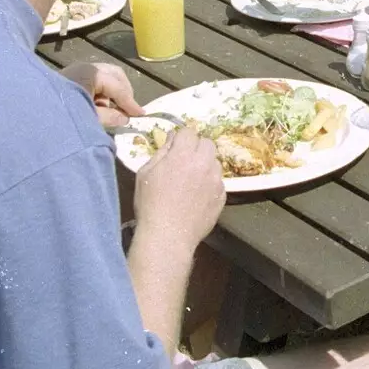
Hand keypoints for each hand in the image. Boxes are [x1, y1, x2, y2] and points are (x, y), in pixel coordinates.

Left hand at [61, 61, 143, 129]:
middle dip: (124, 92)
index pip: (118, 87)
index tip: (141, 115)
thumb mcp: (89, 119)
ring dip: (112, 92)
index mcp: (92, 73)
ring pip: (104, 76)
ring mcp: (76, 70)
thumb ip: (109, 117)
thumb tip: (124, 118)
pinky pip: (93, 80)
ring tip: (114, 111)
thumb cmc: (60, 115)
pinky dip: (101, 92)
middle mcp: (86, 67)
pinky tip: (98, 107)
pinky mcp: (69, 77)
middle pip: (114, 74)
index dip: (131, 103)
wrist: (28, 114)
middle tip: (129, 109)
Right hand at [133, 128, 225, 248]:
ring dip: (205, 165)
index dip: (181, 138)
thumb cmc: (151, 204)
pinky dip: (210, 183)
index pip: (189, 132)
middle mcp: (203, 164)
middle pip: (207, 143)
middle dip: (196, 147)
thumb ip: (162, 152)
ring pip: (215, 162)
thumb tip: (172, 139)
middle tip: (184, 161)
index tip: (175, 147)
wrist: (168, 236)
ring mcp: (215, 180)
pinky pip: (218, 181)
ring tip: (191, 180)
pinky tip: (197, 196)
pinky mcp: (222, 196)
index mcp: (183, 155)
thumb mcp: (146, 173)